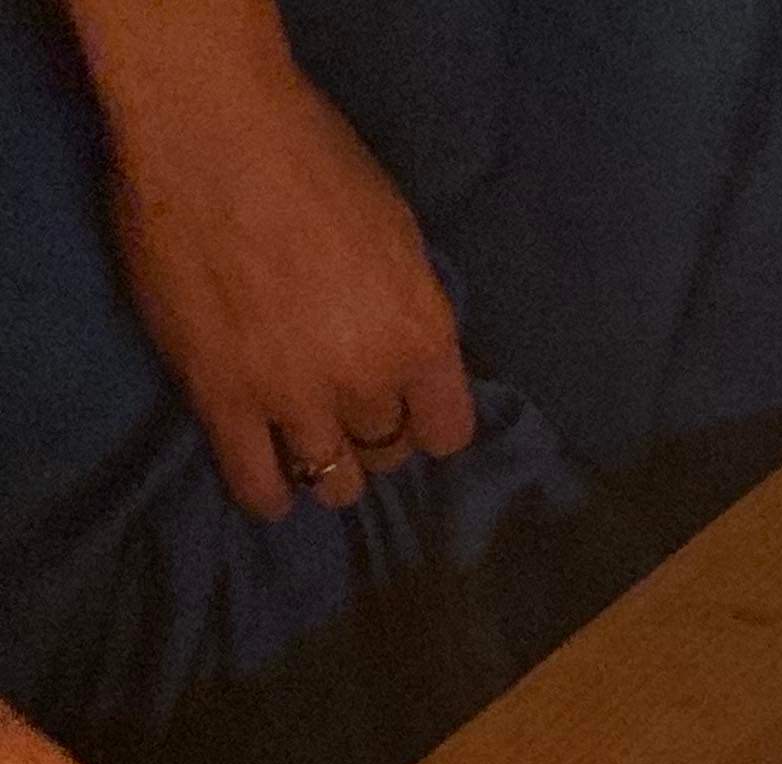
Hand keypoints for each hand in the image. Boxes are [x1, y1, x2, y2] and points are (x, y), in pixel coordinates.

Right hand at [77, 1, 477, 518]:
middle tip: (339, 400)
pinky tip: (272, 486)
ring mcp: (293, 396)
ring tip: (304, 443)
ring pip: (331, 479)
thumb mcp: (395, 233)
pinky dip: (270, 496)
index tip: (405, 406)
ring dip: (324, 466)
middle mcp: (367, 379)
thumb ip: (406, 307)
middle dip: (368, 430)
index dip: (425, 422)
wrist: (208, 123)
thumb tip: (406, 354)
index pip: (448, 431)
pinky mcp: (223, 399)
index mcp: (421, 334)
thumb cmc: (306, 152)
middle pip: (385, 449)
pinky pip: (258, 486)